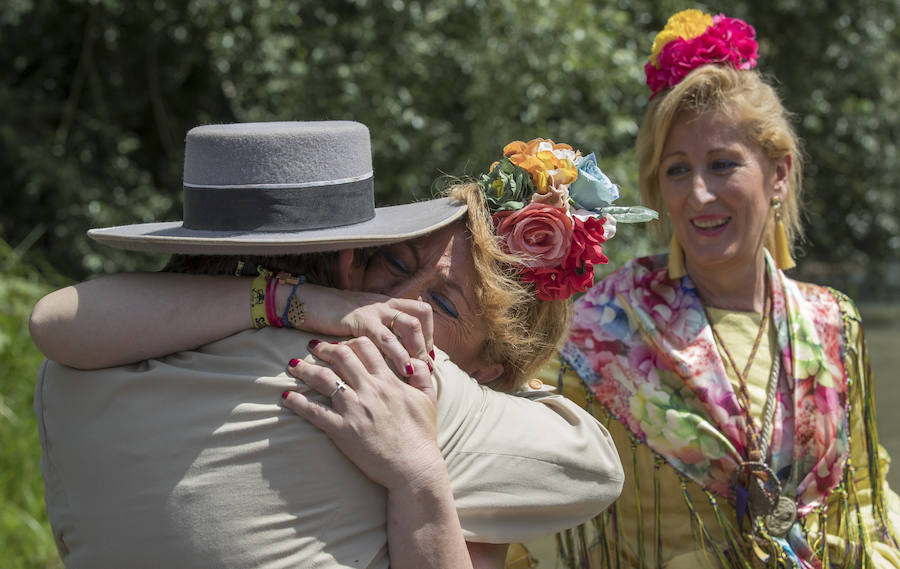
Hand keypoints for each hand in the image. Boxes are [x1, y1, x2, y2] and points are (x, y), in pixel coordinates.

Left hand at [282, 337, 442, 488]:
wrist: (413, 467)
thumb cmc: (422, 435)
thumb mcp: (428, 400)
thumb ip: (423, 376)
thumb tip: (416, 360)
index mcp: (388, 380)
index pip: (365, 348)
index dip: (349, 342)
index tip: (340, 344)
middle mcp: (369, 389)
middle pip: (340, 357)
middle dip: (323, 349)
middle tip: (312, 346)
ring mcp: (353, 409)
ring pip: (323, 379)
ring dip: (305, 369)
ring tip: (293, 366)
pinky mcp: (341, 430)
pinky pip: (314, 412)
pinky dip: (297, 402)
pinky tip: (286, 397)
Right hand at [283, 284, 434, 378]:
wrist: (309, 302)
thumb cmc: (336, 316)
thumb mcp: (364, 319)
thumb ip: (380, 328)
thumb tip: (398, 350)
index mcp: (389, 303)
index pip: (422, 311)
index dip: (429, 333)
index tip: (428, 356)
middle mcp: (386, 304)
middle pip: (420, 317)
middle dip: (425, 343)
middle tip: (426, 367)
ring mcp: (375, 310)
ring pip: (408, 325)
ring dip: (416, 350)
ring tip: (416, 371)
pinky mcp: (360, 320)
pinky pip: (383, 337)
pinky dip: (395, 355)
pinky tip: (398, 370)